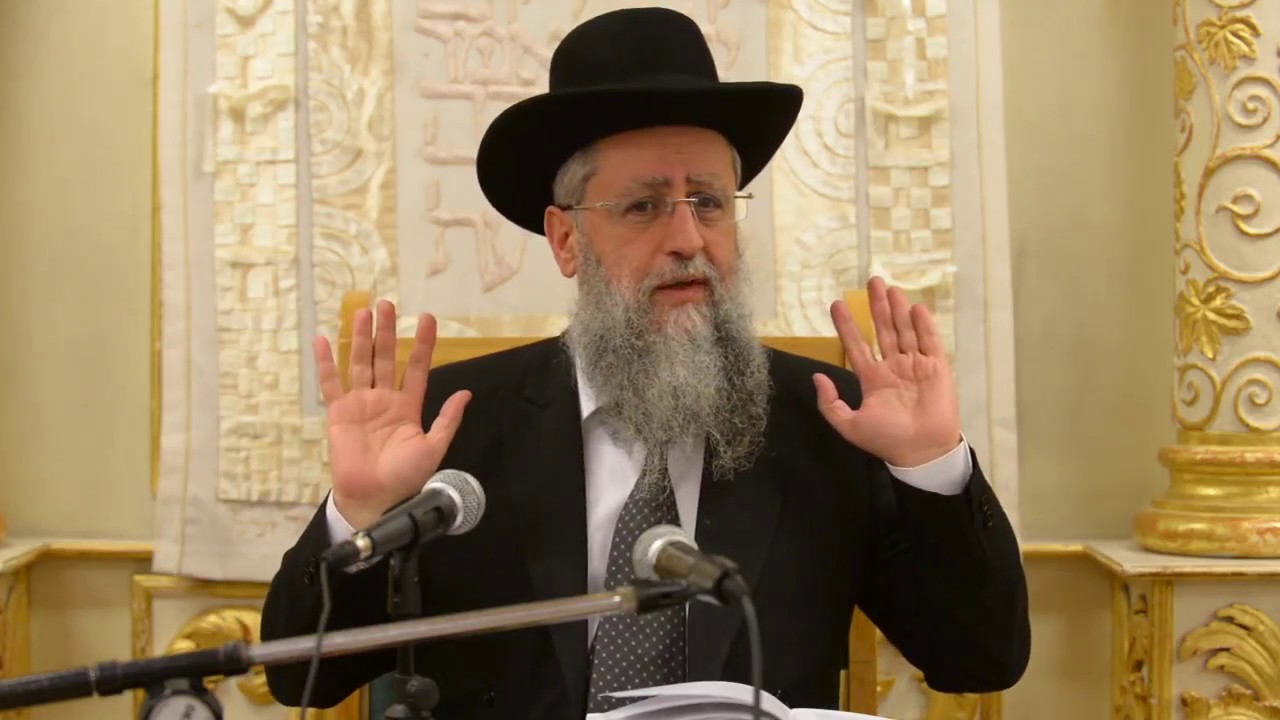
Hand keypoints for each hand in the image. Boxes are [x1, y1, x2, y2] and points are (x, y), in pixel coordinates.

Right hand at [315, 300, 470, 528]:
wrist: (376, 498)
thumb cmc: (405, 476)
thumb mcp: (433, 447)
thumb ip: (447, 420)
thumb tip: (466, 394)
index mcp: (408, 406)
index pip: (418, 367)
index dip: (423, 344)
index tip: (428, 319)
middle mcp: (384, 399)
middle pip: (387, 357)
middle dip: (388, 331)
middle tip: (387, 303)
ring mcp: (360, 403)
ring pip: (361, 363)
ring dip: (362, 338)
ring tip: (363, 311)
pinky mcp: (338, 413)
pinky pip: (331, 384)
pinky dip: (326, 363)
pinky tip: (324, 340)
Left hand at [813, 277, 960, 467]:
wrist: (921, 451)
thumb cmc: (886, 439)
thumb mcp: (849, 425)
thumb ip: (830, 403)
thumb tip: (816, 376)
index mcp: (872, 378)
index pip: (857, 345)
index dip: (848, 325)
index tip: (836, 304)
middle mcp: (893, 367)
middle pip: (883, 330)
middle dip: (877, 307)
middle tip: (872, 282)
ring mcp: (915, 365)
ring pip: (905, 331)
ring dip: (898, 310)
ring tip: (890, 289)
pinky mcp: (936, 367)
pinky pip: (929, 342)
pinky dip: (923, 325)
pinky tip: (915, 308)